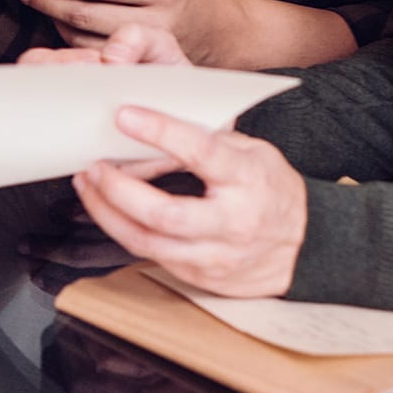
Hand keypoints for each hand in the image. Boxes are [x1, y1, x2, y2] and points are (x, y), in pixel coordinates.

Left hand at [16, 0, 245, 62]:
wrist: (222, 33)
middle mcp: (156, 20)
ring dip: (55, 21)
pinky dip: (71, 42)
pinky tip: (61, 27)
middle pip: (86, 14)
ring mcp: (148, 51)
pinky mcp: (142, 69)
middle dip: (49, 0)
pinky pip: (95, 57)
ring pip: (85, 40)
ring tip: (40, 3)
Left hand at [73, 106, 304, 297]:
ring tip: (88, 185)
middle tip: (93, 165)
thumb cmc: (270, 188)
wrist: (304, 247)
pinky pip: (151, 256)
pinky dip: (123, 231)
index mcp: (248, 179)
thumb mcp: (252, 152)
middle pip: (164, 213)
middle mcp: (233, 223)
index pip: (202, 153)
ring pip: (147, 242)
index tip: (125, 115)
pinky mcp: (201, 278)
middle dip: (118, 189)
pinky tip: (108, 210)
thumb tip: (151, 127)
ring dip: (107, 213)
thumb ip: (208, 141)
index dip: (161, 132)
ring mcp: (216, 256)